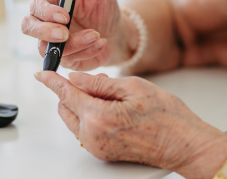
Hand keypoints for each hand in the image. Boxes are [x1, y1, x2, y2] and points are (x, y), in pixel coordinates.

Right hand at [21, 0, 129, 69]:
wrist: (116, 31)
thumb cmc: (104, 6)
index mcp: (51, 2)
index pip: (37, 6)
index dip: (47, 12)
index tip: (65, 16)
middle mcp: (46, 22)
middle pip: (28, 27)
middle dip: (44, 31)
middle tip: (65, 33)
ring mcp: (52, 42)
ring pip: (47, 48)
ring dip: (74, 43)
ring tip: (97, 35)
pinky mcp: (63, 58)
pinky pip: (67, 59)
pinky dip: (86, 52)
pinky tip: (101, 42)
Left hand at [34, 71, 226, 177]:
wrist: (185, 145)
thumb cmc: (167, 116)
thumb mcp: (134, 87)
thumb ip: (100, 83)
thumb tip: (76, 78)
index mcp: (98, 117)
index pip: (66, 94)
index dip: (52, 81)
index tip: (41, 73)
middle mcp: (92, 136)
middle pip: (65, 109)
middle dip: (71, 91)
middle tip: (94, 80)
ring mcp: (97, 147)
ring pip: (74, 119)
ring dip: (82, 104)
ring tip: (109, 93)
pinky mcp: (103, 152)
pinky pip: (86, 130)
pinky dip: (90, 115)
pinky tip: (111, 107)